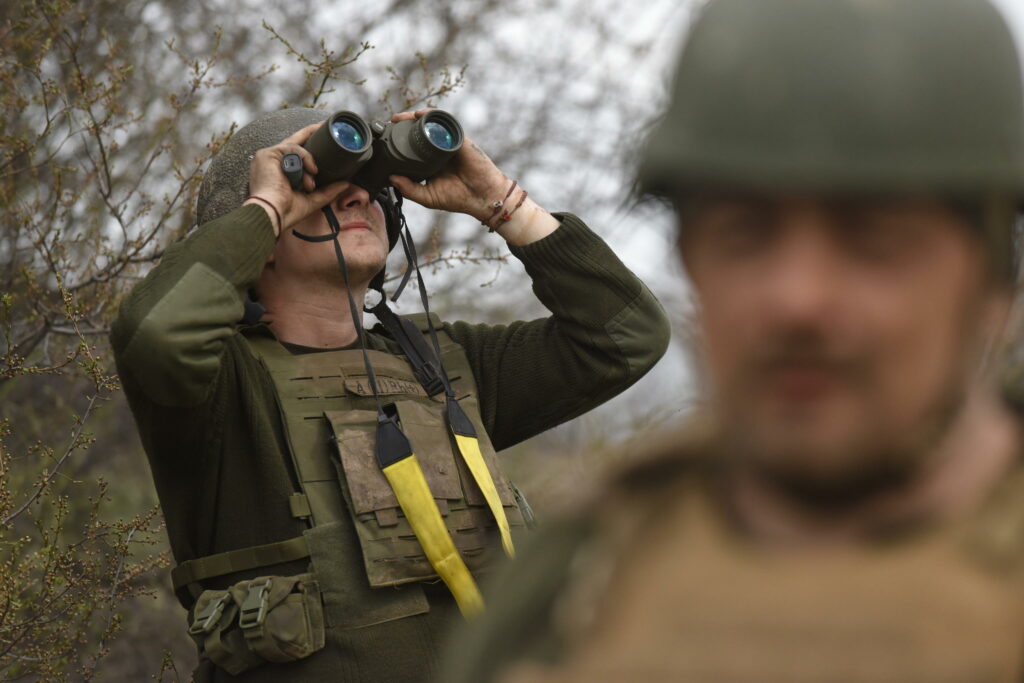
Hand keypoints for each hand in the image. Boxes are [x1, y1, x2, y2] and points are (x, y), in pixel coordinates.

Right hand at [245, 122, 349, 234]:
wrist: (272, 213)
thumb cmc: (287, 211)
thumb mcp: (312, 199)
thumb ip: (328, 191)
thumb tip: (346, 183)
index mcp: (278, 172)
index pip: (295, 155)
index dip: (309, 148)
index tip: (324, 142)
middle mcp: (272, 162)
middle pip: (294, 142)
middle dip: (310, 133)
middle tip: (324, 126)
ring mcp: (268, 156)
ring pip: (296, 148)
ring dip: (310, 163)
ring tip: (312, 179)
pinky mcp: (267, 154)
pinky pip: (292, 148)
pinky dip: (305, 158)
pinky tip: (311, 170)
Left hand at [386, 109, 510, 221]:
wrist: (482, 197)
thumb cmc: (458, 198)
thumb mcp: (428, 196)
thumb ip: (409, 189)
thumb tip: (390, 178)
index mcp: (431, 162)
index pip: (413, 148)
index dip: (399, 142)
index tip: (384, 139)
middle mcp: (438, 150)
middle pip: (418, 133)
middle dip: (403, 126)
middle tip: (388, 125)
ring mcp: (448, 143)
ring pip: (429, 125)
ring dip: (413, 118)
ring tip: (399, 119)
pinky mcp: (458, 139)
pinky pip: (443, 123)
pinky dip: (431, 116)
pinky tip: (419, 115)